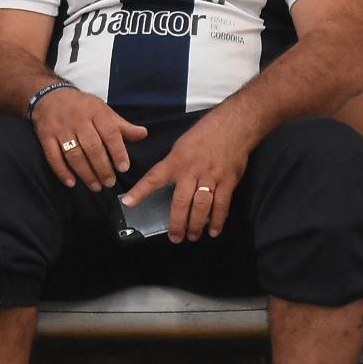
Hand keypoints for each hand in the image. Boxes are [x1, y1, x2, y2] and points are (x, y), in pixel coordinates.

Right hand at [31, 87, 147, 190]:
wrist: (50, 95)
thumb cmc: (82, 106)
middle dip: (102, 167)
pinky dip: (62, 171)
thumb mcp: (103, 110)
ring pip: (74, 154)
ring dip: (85, 173)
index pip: (109, 133)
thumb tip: (143, 134)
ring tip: (95, 186)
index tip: (123, 168)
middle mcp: (78, 119)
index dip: (118, 151)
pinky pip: (53, 156)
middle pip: (92, 147)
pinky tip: (72, 183)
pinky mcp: (46, 136)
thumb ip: (122, 126)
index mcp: (95, 111)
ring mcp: (61, 128)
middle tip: (109, 182)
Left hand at [121, 107, 254, 242]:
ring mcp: (211, 177)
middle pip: (181, 201)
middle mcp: (192, 170)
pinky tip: (213, 230)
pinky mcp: (228, 181)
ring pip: (201, 206)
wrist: (233, 126)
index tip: (128, 203)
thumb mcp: (182, 146)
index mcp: (177, 160)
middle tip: (175, 237)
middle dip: (177, 222)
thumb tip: (167, 184)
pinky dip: (217, 220)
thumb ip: (174, 165)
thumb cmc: (205, 134)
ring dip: (196, 225)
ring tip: (192, 236)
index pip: (154, 177)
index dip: (140, 191)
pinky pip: (222, 205)